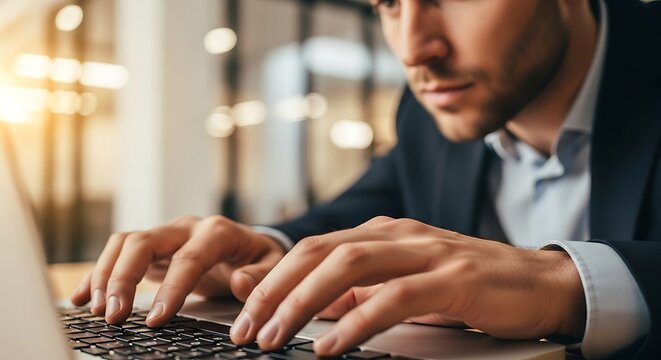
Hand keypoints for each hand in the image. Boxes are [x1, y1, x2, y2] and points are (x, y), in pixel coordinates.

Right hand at [70, 215, 284, 326]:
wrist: (250, 244)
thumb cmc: (260, 257)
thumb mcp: (272, 266)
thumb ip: (260, 276)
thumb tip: (238, 282)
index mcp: (217, 232)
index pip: (189, 258)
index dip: (172, 288)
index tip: (157, 320)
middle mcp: (186, 227)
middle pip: (144, 242)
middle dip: (124, 278)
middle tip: (114, 315)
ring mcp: (166, 235)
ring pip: (125, 243)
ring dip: (105, 275)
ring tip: (97, 310)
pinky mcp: (152, 248)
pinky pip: (118, 253)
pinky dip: (98, 273)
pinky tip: (82, 297)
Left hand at [230, 216, 585, 355]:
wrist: (540, 282)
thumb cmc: (467, 287)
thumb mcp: (404, 285)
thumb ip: (360, 291)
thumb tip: (311, 309)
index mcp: (382, 234)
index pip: (312, 248)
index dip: (272, 279)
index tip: (242, 313)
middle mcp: (398, 234)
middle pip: (319, 252)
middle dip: (274, 291)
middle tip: (246, 329)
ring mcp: (426, 252)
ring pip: (349, 266)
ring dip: (304, 304)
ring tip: (274, 338)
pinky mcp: (453, 279)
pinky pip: (394, 297)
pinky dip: (357, 321)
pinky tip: (332, 347)